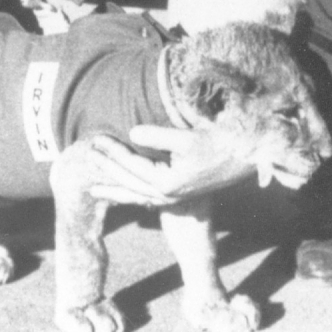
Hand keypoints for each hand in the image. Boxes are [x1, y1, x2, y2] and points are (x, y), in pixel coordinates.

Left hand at [82, 125, 260, 207]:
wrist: (244, 159)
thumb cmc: (218, 145)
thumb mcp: (187, 138)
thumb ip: (157, 136)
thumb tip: (132, 133)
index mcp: (167, 183)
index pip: (131, 165)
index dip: (112, 151)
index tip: (96, 138)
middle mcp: (166, 195)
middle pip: (128, 181)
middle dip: (107, 167)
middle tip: (87, 152)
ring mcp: (171, 199)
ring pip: (134, 194)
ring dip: (114, 186)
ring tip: (92, 186)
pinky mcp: (176, 196)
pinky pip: (145, 198)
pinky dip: (130, 196)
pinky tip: (120, 196)